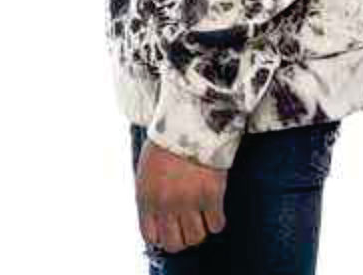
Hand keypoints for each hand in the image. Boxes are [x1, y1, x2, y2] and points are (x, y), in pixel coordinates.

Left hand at [134, 138, 227, 252]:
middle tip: (188, 225)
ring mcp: (189, 199)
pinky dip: (216, 220)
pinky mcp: (211, 193)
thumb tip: (159, 220)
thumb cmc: (168, 140)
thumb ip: (151, 196)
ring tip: (202, 216)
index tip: (171, 228)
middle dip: (182, 237)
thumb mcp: (148, 169)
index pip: (152, 236)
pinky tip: (214, 208)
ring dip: (200, 229)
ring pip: (196, 237)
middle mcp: (166, 203)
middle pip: (175, 243)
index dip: (163, 235)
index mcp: (146, 196)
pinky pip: (216, 224)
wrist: (190, 118)